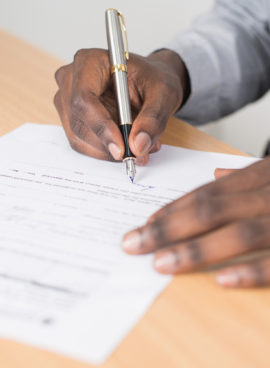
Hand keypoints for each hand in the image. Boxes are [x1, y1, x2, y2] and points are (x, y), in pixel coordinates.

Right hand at [54, 49, 188, 164]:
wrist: (149, 83)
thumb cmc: (153, 80)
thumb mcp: (164, 94)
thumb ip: (153, 119)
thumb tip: (138, 145)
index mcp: (90, 62)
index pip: (84, 99)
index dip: (101, 127)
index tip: (121, 149)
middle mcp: (71, 80)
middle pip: (79, 122)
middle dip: (108, 144)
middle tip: (137, 154)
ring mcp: (67, 100)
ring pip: (79, 138)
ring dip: (108, 150)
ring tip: (139, 147)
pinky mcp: (71, 119)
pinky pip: (82, 144)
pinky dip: (105, 151)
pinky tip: (126, 145)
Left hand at [122, 157, 269, 287]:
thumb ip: (247, 173)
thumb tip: (218, 174)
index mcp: (260, 176)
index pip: (208, 193)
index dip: (174, 209)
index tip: (145, 223)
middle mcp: (268, 195)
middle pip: (210, 210)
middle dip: (168, 228)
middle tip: (133, 244)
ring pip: (238, 234)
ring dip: (196, 250)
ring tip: (161, 263)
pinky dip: (250, 272)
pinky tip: (221, 280)